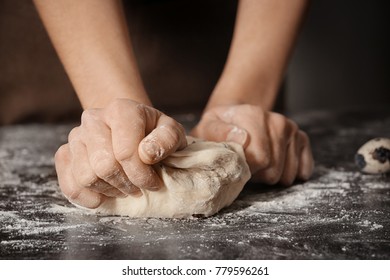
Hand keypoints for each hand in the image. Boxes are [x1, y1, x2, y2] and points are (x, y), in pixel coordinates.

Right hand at [55, 99, 186, 207]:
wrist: (129, 129)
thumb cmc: (153, 133)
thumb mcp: (171, 132)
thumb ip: (166, 139)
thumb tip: (146, 153)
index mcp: (120, 110)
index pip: (125, 152)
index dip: (141, 176)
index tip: (154, 183)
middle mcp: (93, 119)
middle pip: (104, 166)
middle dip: (126, 185)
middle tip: (138, 188)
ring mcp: (76, 136)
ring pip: (86, 177)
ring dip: (109, 191)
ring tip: (123, 188)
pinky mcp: (65, 153)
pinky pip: (68, 183)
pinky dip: (85, 197)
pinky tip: (102, 197)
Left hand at [191, 104, 313, 185]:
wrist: (236, 117)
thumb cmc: (219, 129)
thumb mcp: (207, 128)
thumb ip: (217, 133)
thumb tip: (242, 138)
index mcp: (254, 116)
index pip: (260, 159)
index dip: (247, 170)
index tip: (237, 166)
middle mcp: (277, 121)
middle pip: (274, 170)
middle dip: (259, 176)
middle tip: (247, 167)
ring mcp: (291, 129)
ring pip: (289, 173)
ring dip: (272, 176)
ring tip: (258, 165)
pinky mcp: (300, 138)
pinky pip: (304, 167)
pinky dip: (291, 174)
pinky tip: (277, 168)